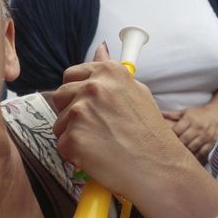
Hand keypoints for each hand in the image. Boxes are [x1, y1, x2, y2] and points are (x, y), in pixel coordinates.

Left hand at [51, 44, 190, 198]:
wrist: (159, 168)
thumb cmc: (150, 133)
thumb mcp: (136, 92)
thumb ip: (112, 72)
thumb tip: (100, 48)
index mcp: (108, 73)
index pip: (71, 75)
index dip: (76, 91)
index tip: (85, 104)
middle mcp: (92, 88)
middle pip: (60, 96)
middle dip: (70, 112)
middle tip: (94, 128)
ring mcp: (80, 113)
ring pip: (59, 123)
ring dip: (73, 134)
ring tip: (100, 144)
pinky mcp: (72, 139)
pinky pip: (62, 145)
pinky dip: (75, 154)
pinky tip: (97, 157)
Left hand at [162, 106, 217, 162]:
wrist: (217, 114)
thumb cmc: (198, 114)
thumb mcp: (185, 112)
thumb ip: (172, 114)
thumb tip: (158, 113)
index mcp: (190, 119)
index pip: (177, 130)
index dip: (170, 136)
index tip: (163, 141)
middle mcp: (198, 127)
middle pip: (184, 140)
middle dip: (176, 146)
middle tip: (168, 152)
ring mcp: (206, 136)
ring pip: (193, 147)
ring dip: (184, 153)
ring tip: (176, 158)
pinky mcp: (211, 143)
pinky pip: (202, 152)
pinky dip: (195, 157)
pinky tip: (189, 161)